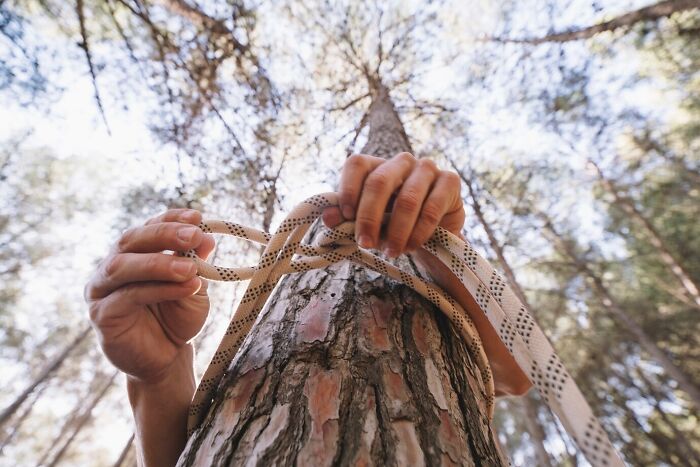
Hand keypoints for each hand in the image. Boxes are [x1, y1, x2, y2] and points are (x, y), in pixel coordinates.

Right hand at [84, 208, 214, 384]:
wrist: (166, 357)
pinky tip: (187, 288)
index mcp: (133, 253)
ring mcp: (101, 290)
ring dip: (159, 263)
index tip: (197, 217)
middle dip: (164, 234)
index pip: (148, 226)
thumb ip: (195, 262)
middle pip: (130, 239)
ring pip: (122, 266)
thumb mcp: (193, 286)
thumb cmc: (177, 318)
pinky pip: (128, 296)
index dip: (170, 218)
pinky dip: (160, 289)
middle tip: (194, 235)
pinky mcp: (101, 314)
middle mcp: (112, 266)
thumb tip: (205, 235)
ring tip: (190, 268)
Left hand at [322, 152, 530, 395]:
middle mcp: (400, 161)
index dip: (348, 189)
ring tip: (392, 252)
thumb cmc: (394, 224)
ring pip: (406, 198)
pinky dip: (418, 232)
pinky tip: (411, 246)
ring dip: (396, 231)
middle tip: (366, 244)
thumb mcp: (368, 223)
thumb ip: (347, 218)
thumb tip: (328, 217)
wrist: (433, 235)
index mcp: (376, 165)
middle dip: (369, 217)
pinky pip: (431, 208)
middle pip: (379, 181)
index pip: (356, 164)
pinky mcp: (450, 181)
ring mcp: (427, 168)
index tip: (344, 217)